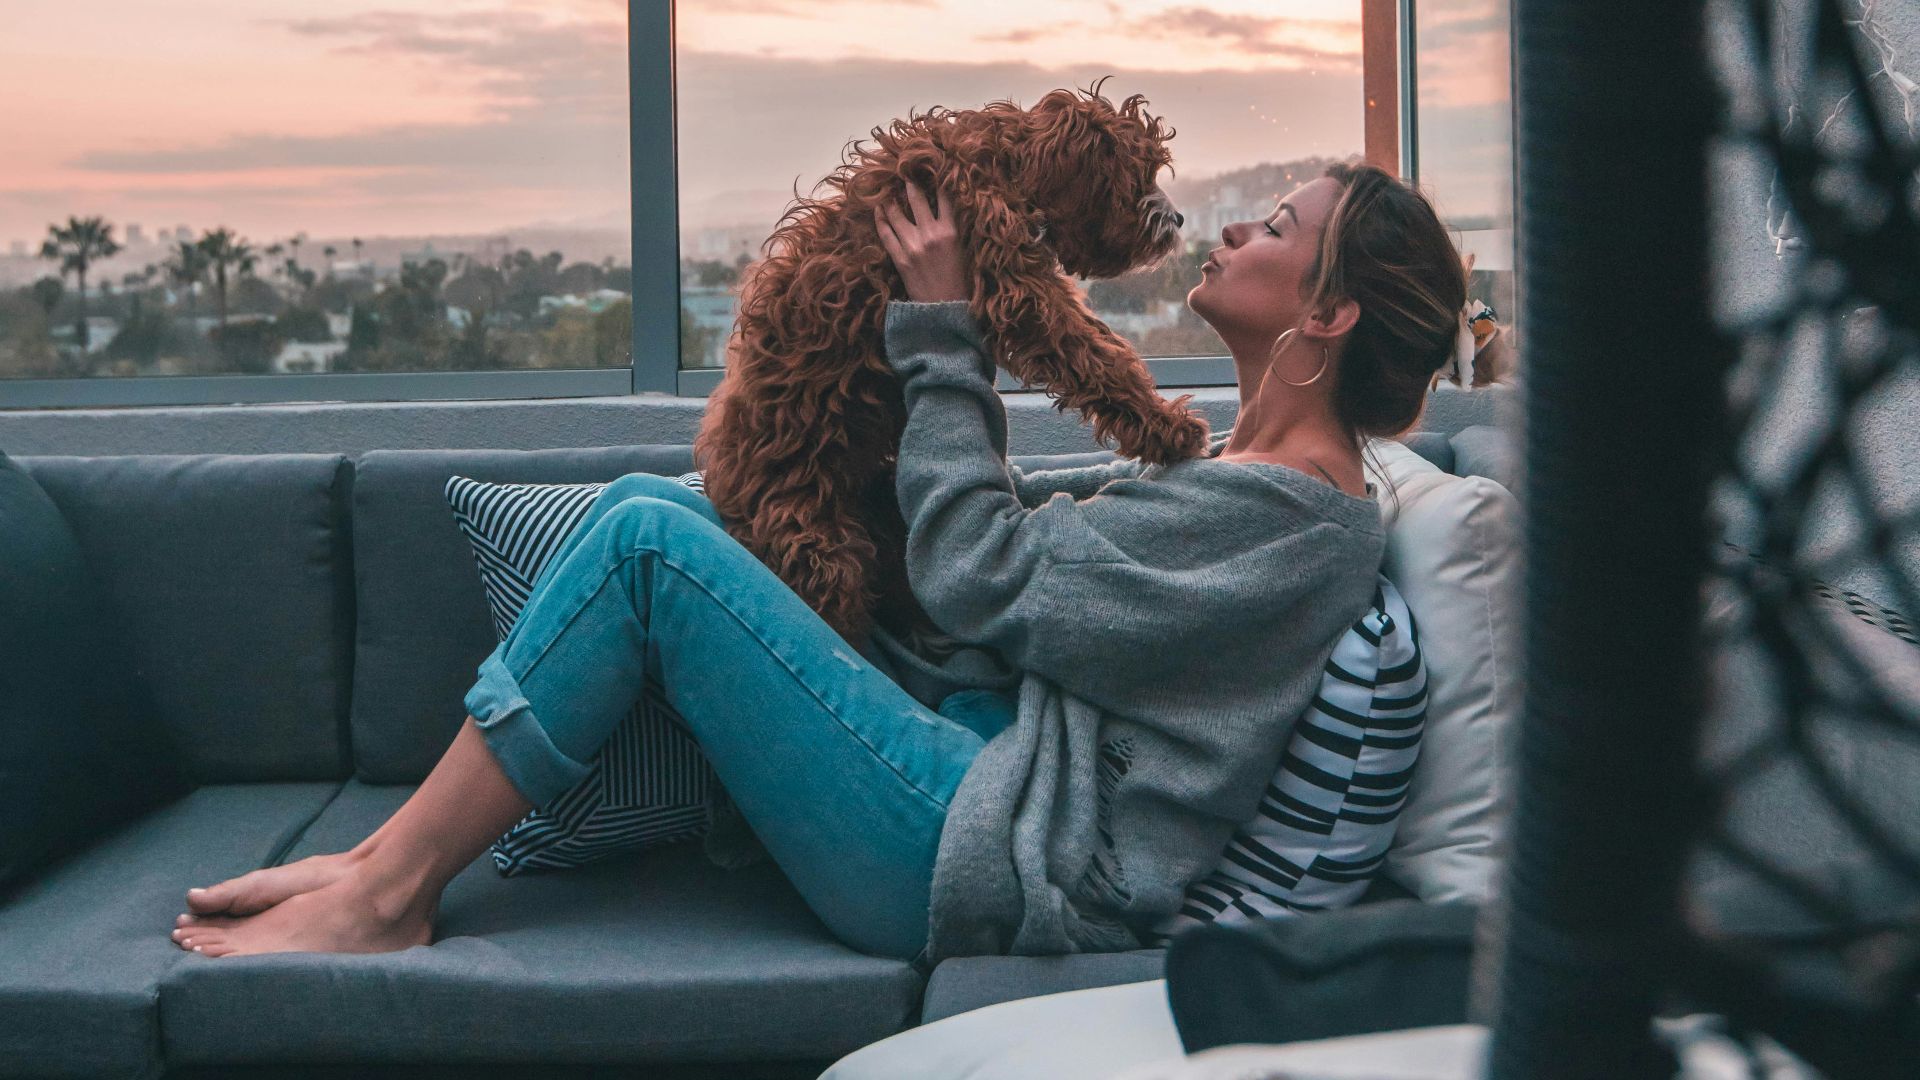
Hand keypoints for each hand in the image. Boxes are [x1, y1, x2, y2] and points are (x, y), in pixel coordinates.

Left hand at [874, 181, 970, 303]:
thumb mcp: (962, 250)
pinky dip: (880, 219)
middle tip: (903, 171)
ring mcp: (912, 246)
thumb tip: (943, 206)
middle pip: (916, 199)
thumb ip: (952, 228)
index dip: (937, 181)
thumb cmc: (957, 280)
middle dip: (909, 182)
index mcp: (950, 232)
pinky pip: (885, 233)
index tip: (930, 169)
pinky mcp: (899, 258)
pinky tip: (878, 209)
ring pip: (896, 213)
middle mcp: (930, 235)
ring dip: (890, 198)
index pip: (944, 197)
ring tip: (886, 189)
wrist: (944, 309)